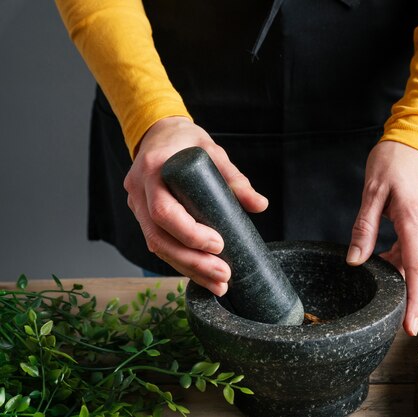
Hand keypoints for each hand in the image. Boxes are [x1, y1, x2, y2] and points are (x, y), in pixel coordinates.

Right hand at [124, 116, 267, 294]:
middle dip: (192, 260)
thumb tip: (260, 206)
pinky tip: (202, 275)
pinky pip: (158, 244)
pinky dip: (181, 262)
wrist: (158, 134)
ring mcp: (136, 205)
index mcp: (154, 169)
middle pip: (158, 236)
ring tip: (218, 284)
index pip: (164, 209)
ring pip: (156, 246)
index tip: (218, 244)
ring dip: (188, 268)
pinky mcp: (142, 216)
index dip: (189, 232)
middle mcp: (138, 190)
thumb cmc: (186, 142)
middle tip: (223, 275)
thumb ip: (235, 179)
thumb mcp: (213, 153)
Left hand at [347, 141, 417, 335]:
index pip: (416, 271)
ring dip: (404, 281)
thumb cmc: (394, 160)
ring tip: (384, 296)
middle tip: (398, 324)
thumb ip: (365, 228)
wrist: (416, 139)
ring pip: (417, 263)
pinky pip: (414, 250)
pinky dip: (401, 262)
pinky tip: (382, 265)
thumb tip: (355, 260)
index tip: (410, 325)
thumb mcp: (372, 192)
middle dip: (411, 300)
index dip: (414, 301)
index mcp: (414, 223)